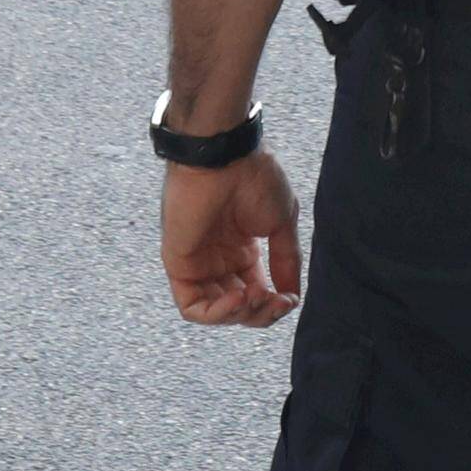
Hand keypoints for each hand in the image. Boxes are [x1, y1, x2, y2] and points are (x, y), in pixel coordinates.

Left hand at [165, 148, 303, 326]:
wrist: (225, 156)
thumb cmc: (253, 178)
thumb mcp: (281, 224)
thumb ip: (286, 261)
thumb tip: (292, 296)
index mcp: (241, 249)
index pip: (256, 292)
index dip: (274, 304)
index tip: (290, 300)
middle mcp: (219, 259)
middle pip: (239, 307)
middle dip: (261, 313)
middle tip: (276, 302)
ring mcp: (198, 263)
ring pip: (216, 312)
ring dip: (241, 315)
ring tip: (258, 298)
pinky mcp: (178, 265)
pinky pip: (193, 306)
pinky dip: (217, 313)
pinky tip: (239, 300)